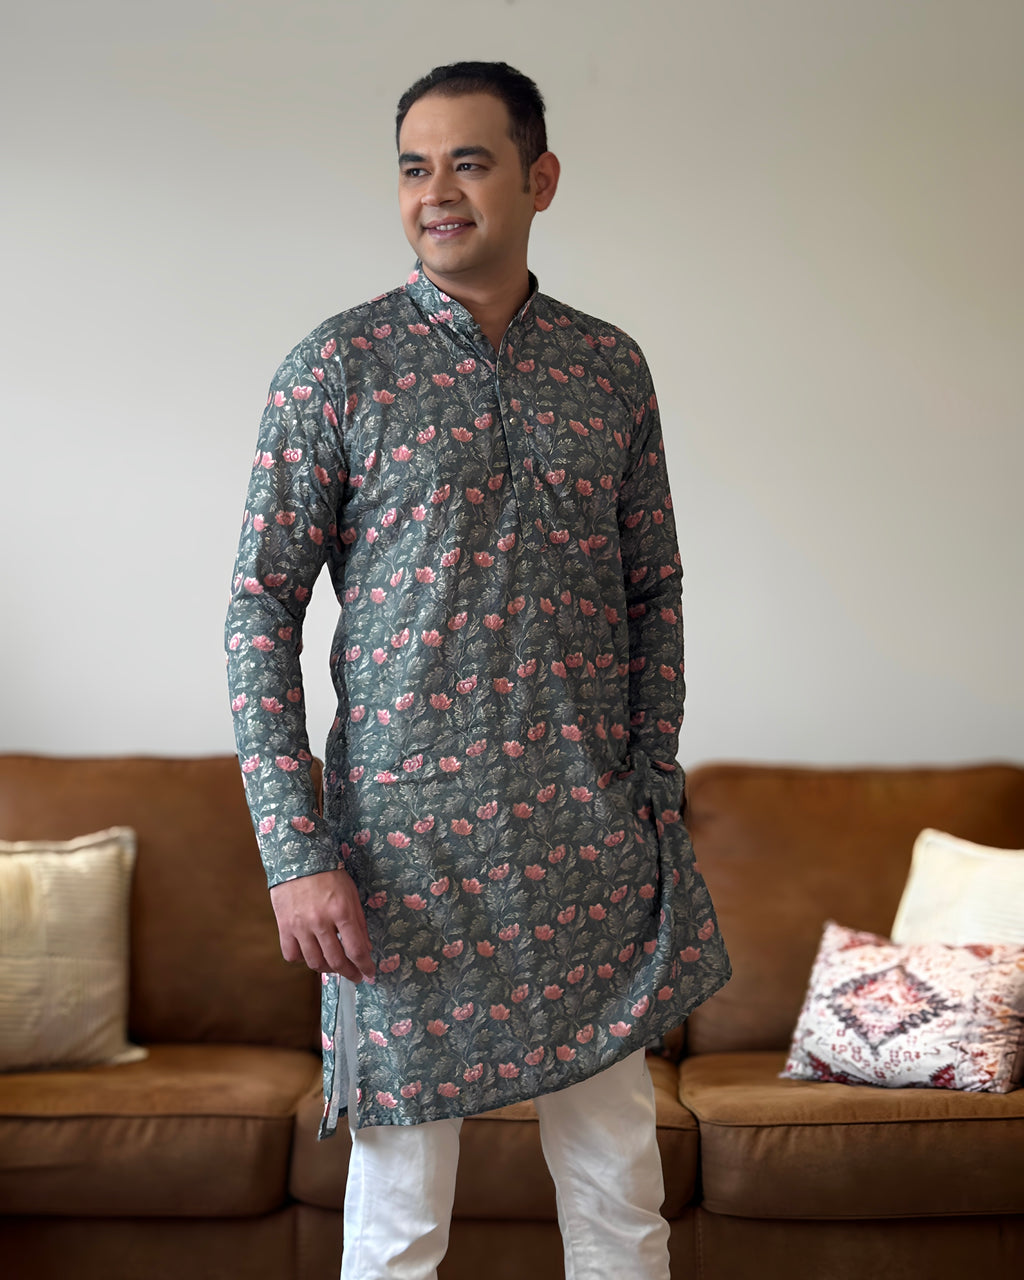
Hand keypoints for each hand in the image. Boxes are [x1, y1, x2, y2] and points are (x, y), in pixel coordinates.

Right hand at [269, 868, 375, 983]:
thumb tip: (365, 949)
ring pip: (313, 962)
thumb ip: (359, 922)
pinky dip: (302, 959)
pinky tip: (310, 953)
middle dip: (348, 973)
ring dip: (327, 969)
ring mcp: (300, 926)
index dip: (364, 966)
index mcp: (341, 911)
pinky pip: (291, 955)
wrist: (298, 858)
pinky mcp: (283, 927)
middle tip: (354, 976)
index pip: (355, 949)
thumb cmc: (329, 874)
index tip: (369, 973)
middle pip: (335, 961)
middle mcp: (320, 922)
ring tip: (334, 966)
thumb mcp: (352, 894)